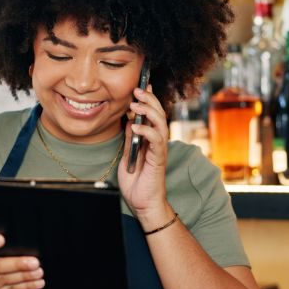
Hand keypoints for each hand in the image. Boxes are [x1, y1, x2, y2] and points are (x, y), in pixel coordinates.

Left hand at [118, 84, 169, 218]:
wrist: (142, 203)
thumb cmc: (136, 181)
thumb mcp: (128, 154)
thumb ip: (130, 138)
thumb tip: (128, 120)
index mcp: (151, 139)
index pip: (152, 114)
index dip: (149, 99)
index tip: (142, 85)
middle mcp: (158, 142)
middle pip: (158, 114)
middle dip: (149, 99)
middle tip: (137, 89)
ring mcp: (159, 150)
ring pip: (160, 123)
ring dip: (148, 110)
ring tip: (135, 103)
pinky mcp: (158, 159)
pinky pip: (156, 141)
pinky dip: (146, 130)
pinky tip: (135, 125)